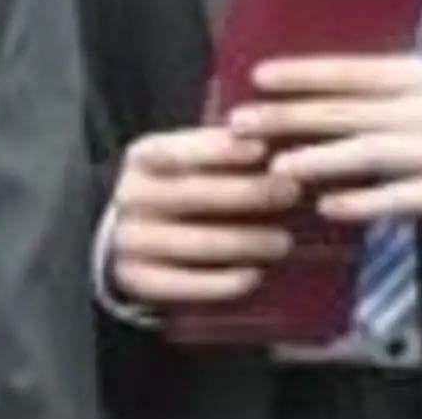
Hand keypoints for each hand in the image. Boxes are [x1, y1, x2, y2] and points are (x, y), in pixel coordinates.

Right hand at [109, 126, 299, 306]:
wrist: (135, 231)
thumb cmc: (181, 182)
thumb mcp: (192, 155)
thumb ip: (224, 146)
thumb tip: (278, 136)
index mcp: (142, 156)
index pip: (180, 150)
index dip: (221, 150)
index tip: (264, 149)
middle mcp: (129, 196)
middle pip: (191, 195)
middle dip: (247, 193)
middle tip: (292, 192)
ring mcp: (129, 241)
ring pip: (192, 243)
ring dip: (244, 242)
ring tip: (284, 241)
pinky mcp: (136, 280)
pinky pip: (181, 285)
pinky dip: (221, 283)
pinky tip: (255, 276)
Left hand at [228, 55, 421, 229]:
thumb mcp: (412, 90)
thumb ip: (363, 89)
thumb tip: (290, 86)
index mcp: (412, 76)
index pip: (351, 70)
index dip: (305, 73)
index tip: (260, 77)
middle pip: (351, 110)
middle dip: (294, 116)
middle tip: (245, 124)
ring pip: (374, 151)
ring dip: (323, 158)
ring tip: (278, 166)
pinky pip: (401, 197)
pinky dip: (364, 202)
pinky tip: (328, 206)